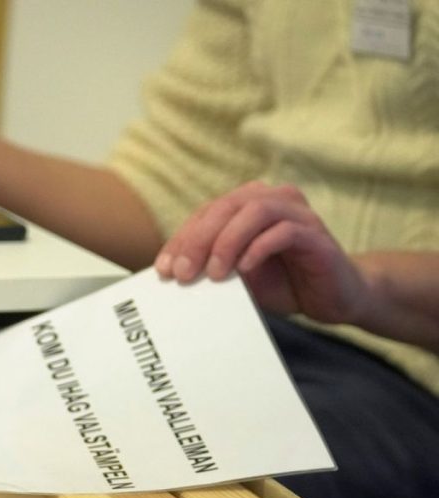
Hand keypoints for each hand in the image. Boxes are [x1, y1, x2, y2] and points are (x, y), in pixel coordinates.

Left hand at [154, 182, 369, 324]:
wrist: (334, 297)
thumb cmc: (283, 282)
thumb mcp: (236, 275)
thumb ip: (210, 267)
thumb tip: (173, 274)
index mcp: (248, 204)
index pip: (205, 213)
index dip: (181, 239)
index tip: (163, 269)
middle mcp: (272, 199)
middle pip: (225, 206)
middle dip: (198, 240)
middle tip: (182, 273)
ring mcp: (297, 213)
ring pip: (254, 210)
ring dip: (227, 241)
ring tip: (213, 273)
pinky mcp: (316, 233)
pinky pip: (284, 231)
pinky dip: (259, 248)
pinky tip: (244, 270)